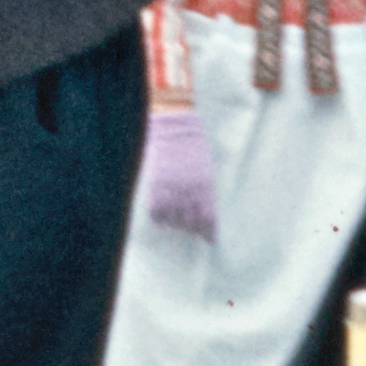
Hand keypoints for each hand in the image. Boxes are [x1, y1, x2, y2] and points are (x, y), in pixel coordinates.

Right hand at [141, 108, 215, 235]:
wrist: (173, 126)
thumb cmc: (193, 142)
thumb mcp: (206, 166)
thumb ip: (205, 188)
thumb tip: (206, 206)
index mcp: (206, 187)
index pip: (209, 219)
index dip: (208, 232)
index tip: (208, 240)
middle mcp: (190, 192)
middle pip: (191, 223)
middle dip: (190, 228)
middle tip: (189, 228)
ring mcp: (172, 190)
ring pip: (173, 220)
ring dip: (174, 222)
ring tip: (174, 218)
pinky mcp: (156, 186)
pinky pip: (157, 213)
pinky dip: (159, 217)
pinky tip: (160, 213)